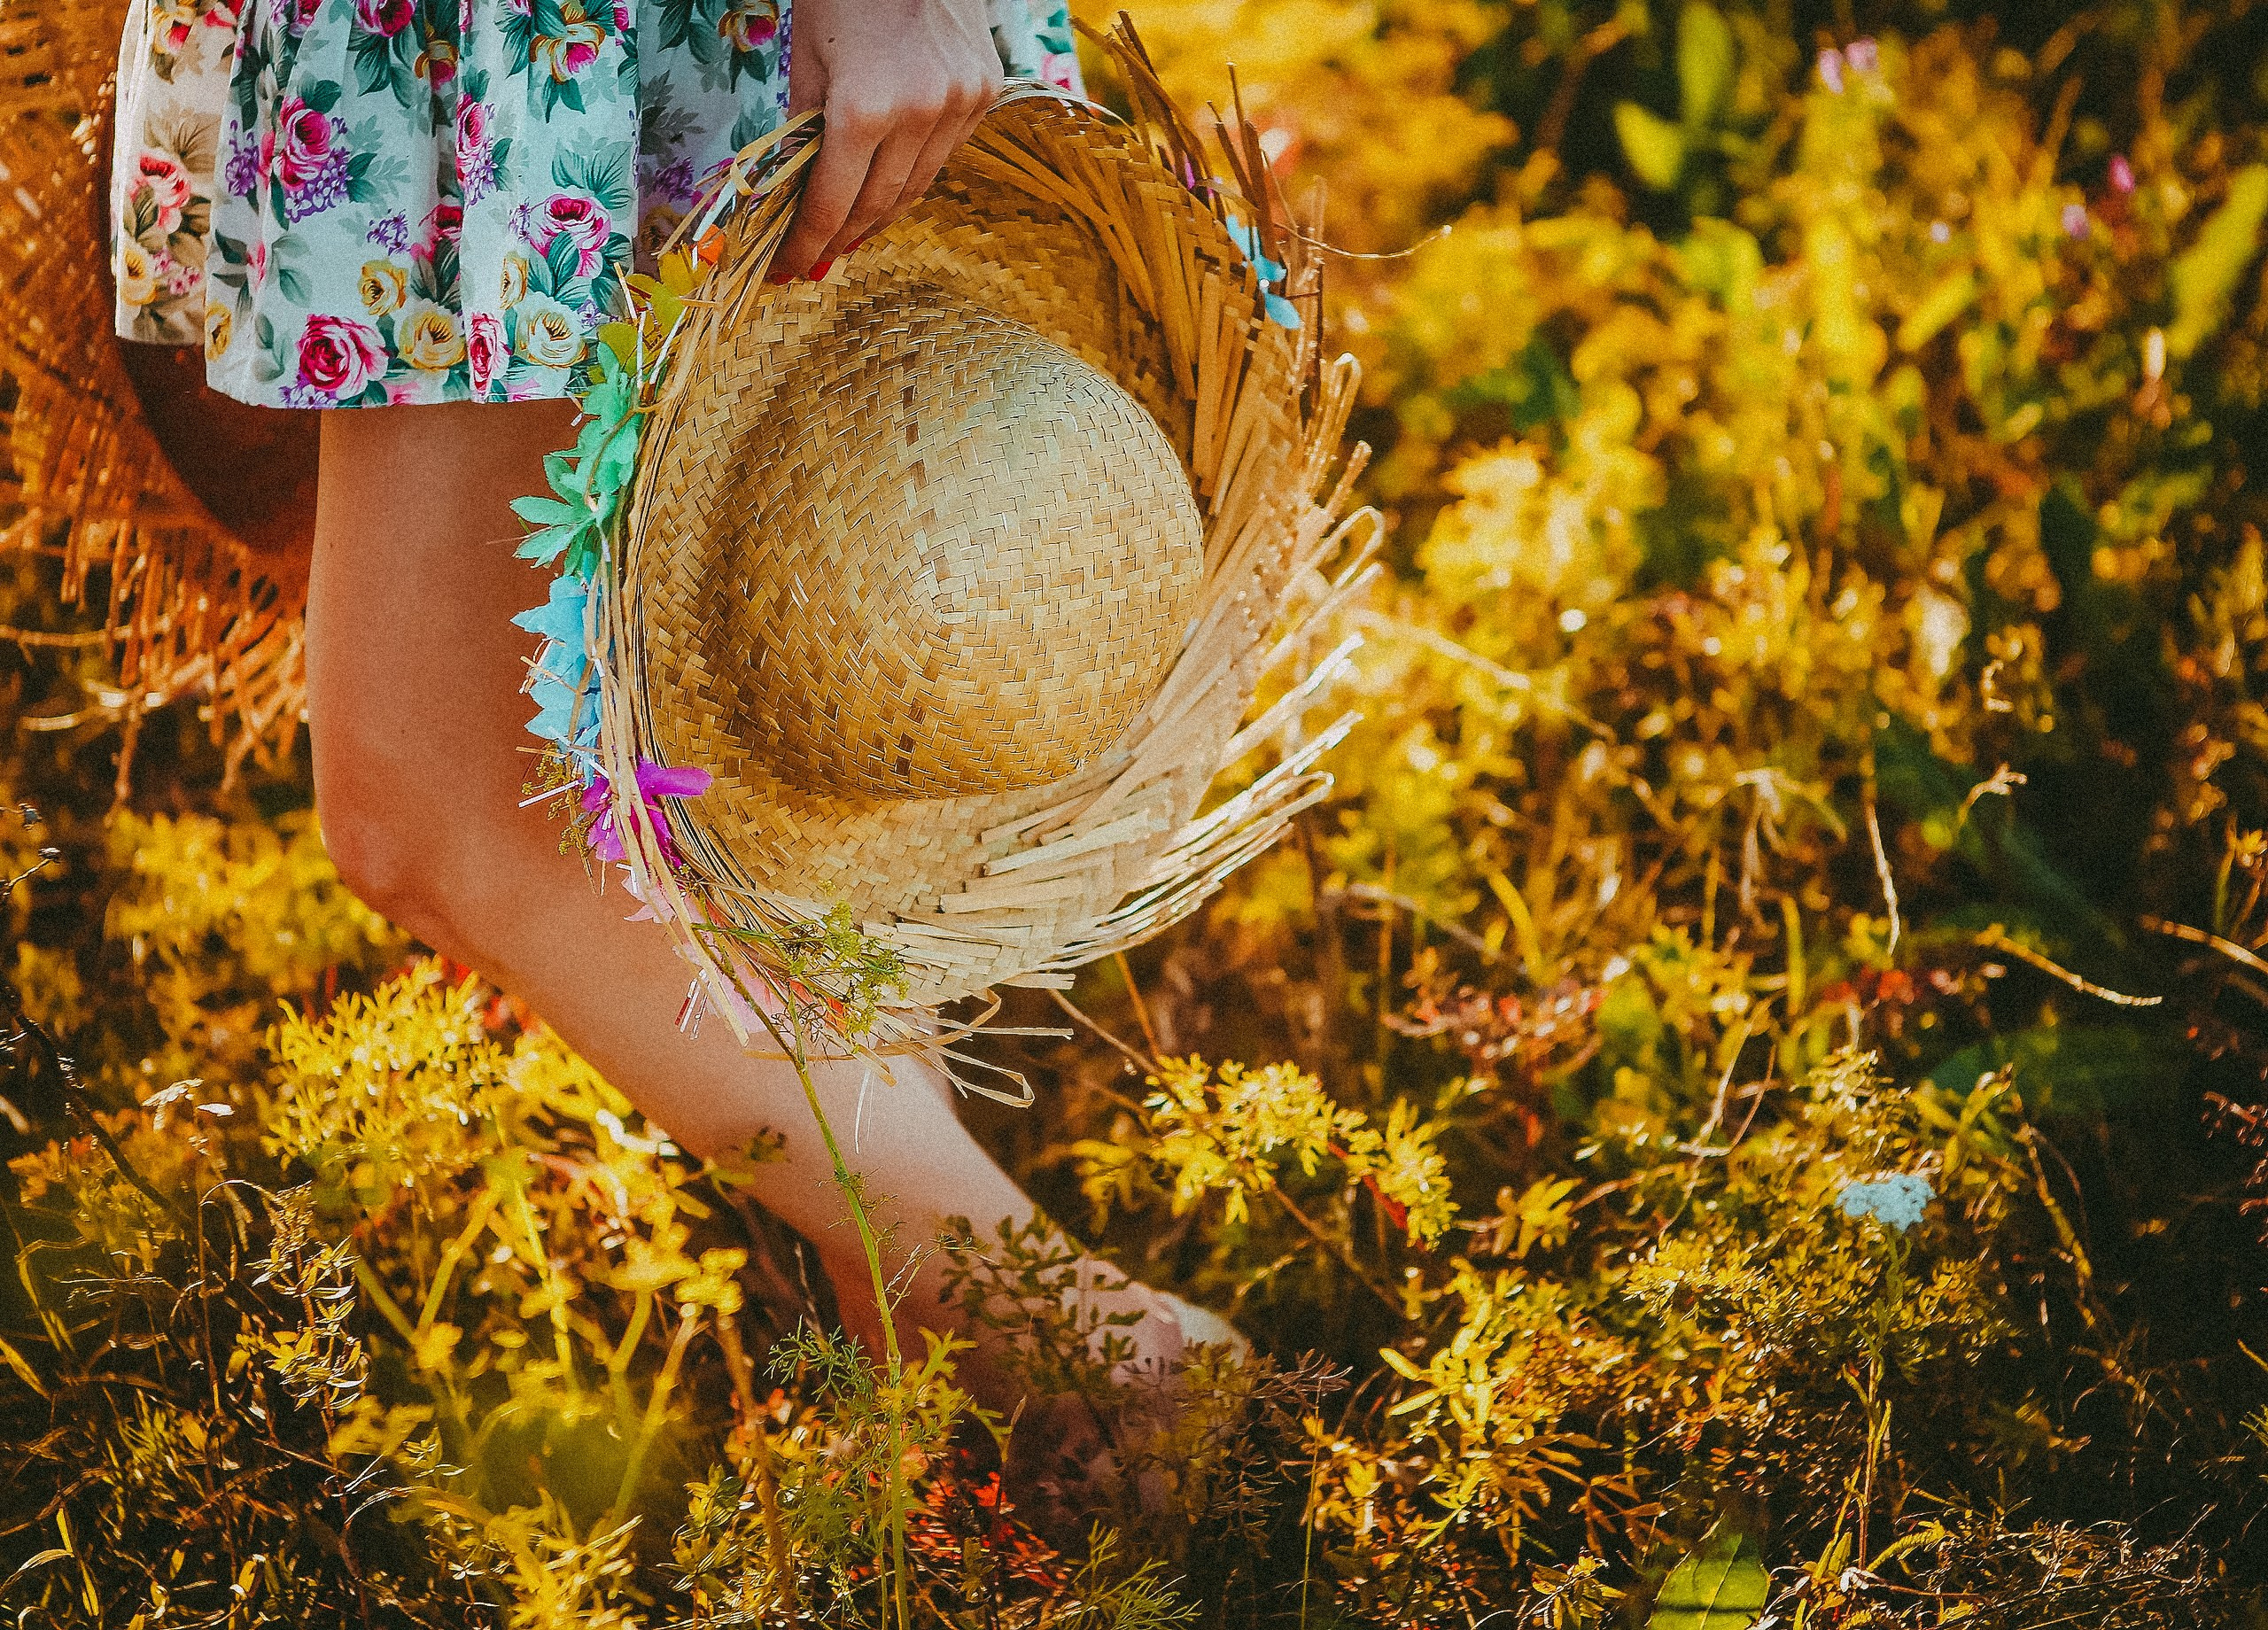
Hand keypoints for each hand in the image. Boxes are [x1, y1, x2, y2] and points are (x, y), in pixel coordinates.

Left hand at [779, 0, 1000, 277]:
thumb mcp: (807, 57)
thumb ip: (805, 131)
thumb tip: (801, 198)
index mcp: (865, 107)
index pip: (834, 203)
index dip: (808, 244)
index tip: (789, 269)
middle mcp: (921, 114)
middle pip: (878, 205)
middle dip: (843, 238)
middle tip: (817, 260)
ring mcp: (961, 105)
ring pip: (917, 188)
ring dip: (881, 215)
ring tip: (852, 233)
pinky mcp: (985, 93)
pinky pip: (945, 154)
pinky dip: (914, 175)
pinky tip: (890, 184)